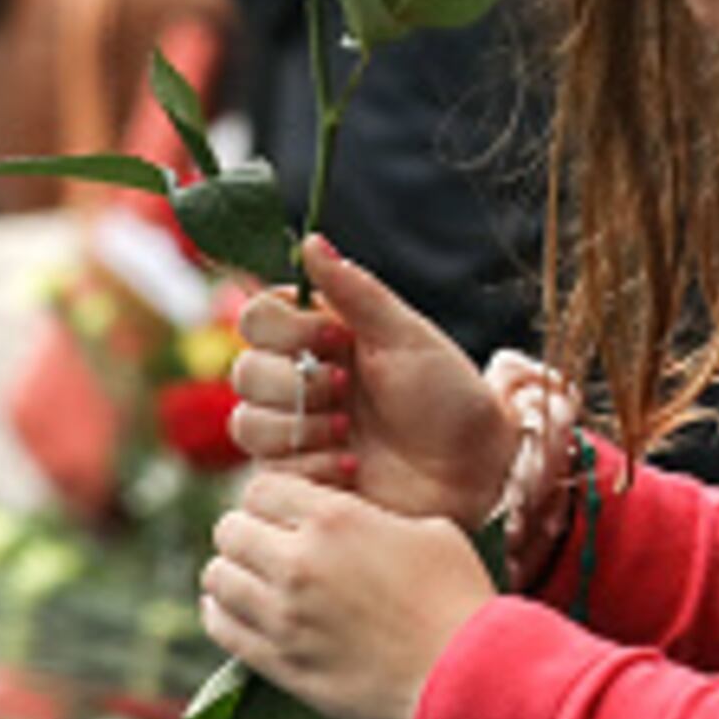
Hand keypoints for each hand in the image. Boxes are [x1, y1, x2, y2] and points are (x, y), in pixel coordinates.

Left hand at [200, 470, 498, 718]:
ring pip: (217, 578)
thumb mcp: (430, 531)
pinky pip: (222, 628)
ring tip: (246, 580)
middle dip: (244, 533)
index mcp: (334, 519)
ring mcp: (283, 615)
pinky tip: (234, 612)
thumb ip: (373, 518)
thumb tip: (353, 520)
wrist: (464, 675)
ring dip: (230, 574)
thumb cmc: (458, 600)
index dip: (270, 499)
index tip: (282, 514)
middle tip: (263, 546)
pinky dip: (221, 615)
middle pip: (229, 530)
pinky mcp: (279, 662)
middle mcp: (298, 561)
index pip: (260, 489)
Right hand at [232, 236, 510, 527]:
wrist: (473, 473)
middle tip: (346, 389)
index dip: (283, 328)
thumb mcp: (407, 337)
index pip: (257, 318)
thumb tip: (310, 240)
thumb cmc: (450, 399)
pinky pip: (269, 469)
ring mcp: (296, 432)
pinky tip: (353, 467)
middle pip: (244, 371)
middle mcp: (301, 381)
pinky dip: (312, 465)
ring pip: (245, 422)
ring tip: (349, 433)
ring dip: (299, 425)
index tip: (335, 336)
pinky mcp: (298, 478)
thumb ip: (356, 291)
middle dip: (296, 383)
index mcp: (322, 338)